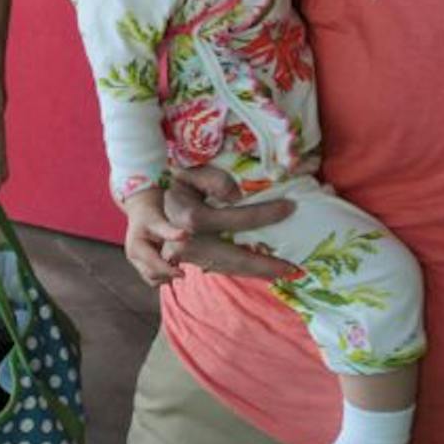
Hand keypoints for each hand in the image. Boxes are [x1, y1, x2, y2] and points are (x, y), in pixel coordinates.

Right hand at [119, 193, 188, 286]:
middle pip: (151, 276)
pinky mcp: (141, 264)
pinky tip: (172, 263)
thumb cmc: (150, 216)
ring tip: (176, 264)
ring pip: (151, 279)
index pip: (153, 266)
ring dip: (165, 276)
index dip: (169, 271)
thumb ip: (171, 231)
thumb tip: (185, 235)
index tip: (183, 273)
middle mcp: (133, 257)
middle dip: (167, 275)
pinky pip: (153, 275)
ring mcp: (136, 261)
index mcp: (136, 248)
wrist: (142, 213)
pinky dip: (163, 273)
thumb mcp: (160, 221)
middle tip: (182, 269)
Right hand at [157, 167, 298, 280]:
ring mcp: (187, 256)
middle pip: (234, 258)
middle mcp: (188, 243)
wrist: (151, 200)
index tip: (290, 208)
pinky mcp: (190, 261)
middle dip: (264, 265)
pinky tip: (259, 270)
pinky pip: (220, 268)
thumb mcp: (192, 171)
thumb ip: (213, 179)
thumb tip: (236, 196)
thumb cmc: (176, 182)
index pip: (236, 219)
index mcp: (190, 218)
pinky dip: (241, 270)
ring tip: (281, 272)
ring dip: (255, 271)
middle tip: (292, 268)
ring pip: (228, 268)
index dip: (265, 214)